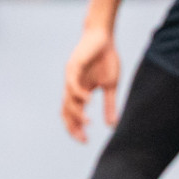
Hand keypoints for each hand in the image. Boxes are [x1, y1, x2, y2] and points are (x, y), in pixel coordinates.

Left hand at [62, 26, 120, 142]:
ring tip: (88, 123)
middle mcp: (72, 87)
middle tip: (83, 138)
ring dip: (76, 113)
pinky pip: (72, 84)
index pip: (73, 115)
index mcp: (80, 92)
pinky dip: (79, 94)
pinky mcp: (73, 67)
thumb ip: (110, 105)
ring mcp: (71, 77)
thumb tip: (112, 126)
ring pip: (67, 101)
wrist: (103, 37)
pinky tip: (88, 101)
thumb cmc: (106, 59)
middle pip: (66, 112)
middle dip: (72, 126)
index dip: (76, 128)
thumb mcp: (110, 85)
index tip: (85, 141)